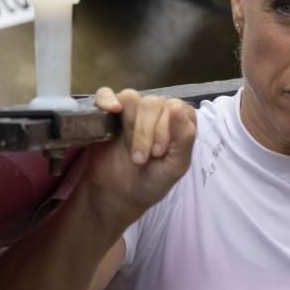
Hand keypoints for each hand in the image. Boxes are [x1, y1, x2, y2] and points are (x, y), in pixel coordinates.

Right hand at [83, 89, 196, 226]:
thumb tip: (177, 107)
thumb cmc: (153, 181)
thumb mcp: (175, 166)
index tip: (158, 154)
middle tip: (141, 160)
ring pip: (130, 98)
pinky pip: (105, 94)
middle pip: (152, 103)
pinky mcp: (107, 113)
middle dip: (146, 133)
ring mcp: (130, 110)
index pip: (175, 107)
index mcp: (177, 119)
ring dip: (130, 125)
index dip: (165, 129)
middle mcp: (156, 110)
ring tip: (130, 152)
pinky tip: (112, 110)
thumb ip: (184, 138)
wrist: (120, 195)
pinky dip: (107, 99)